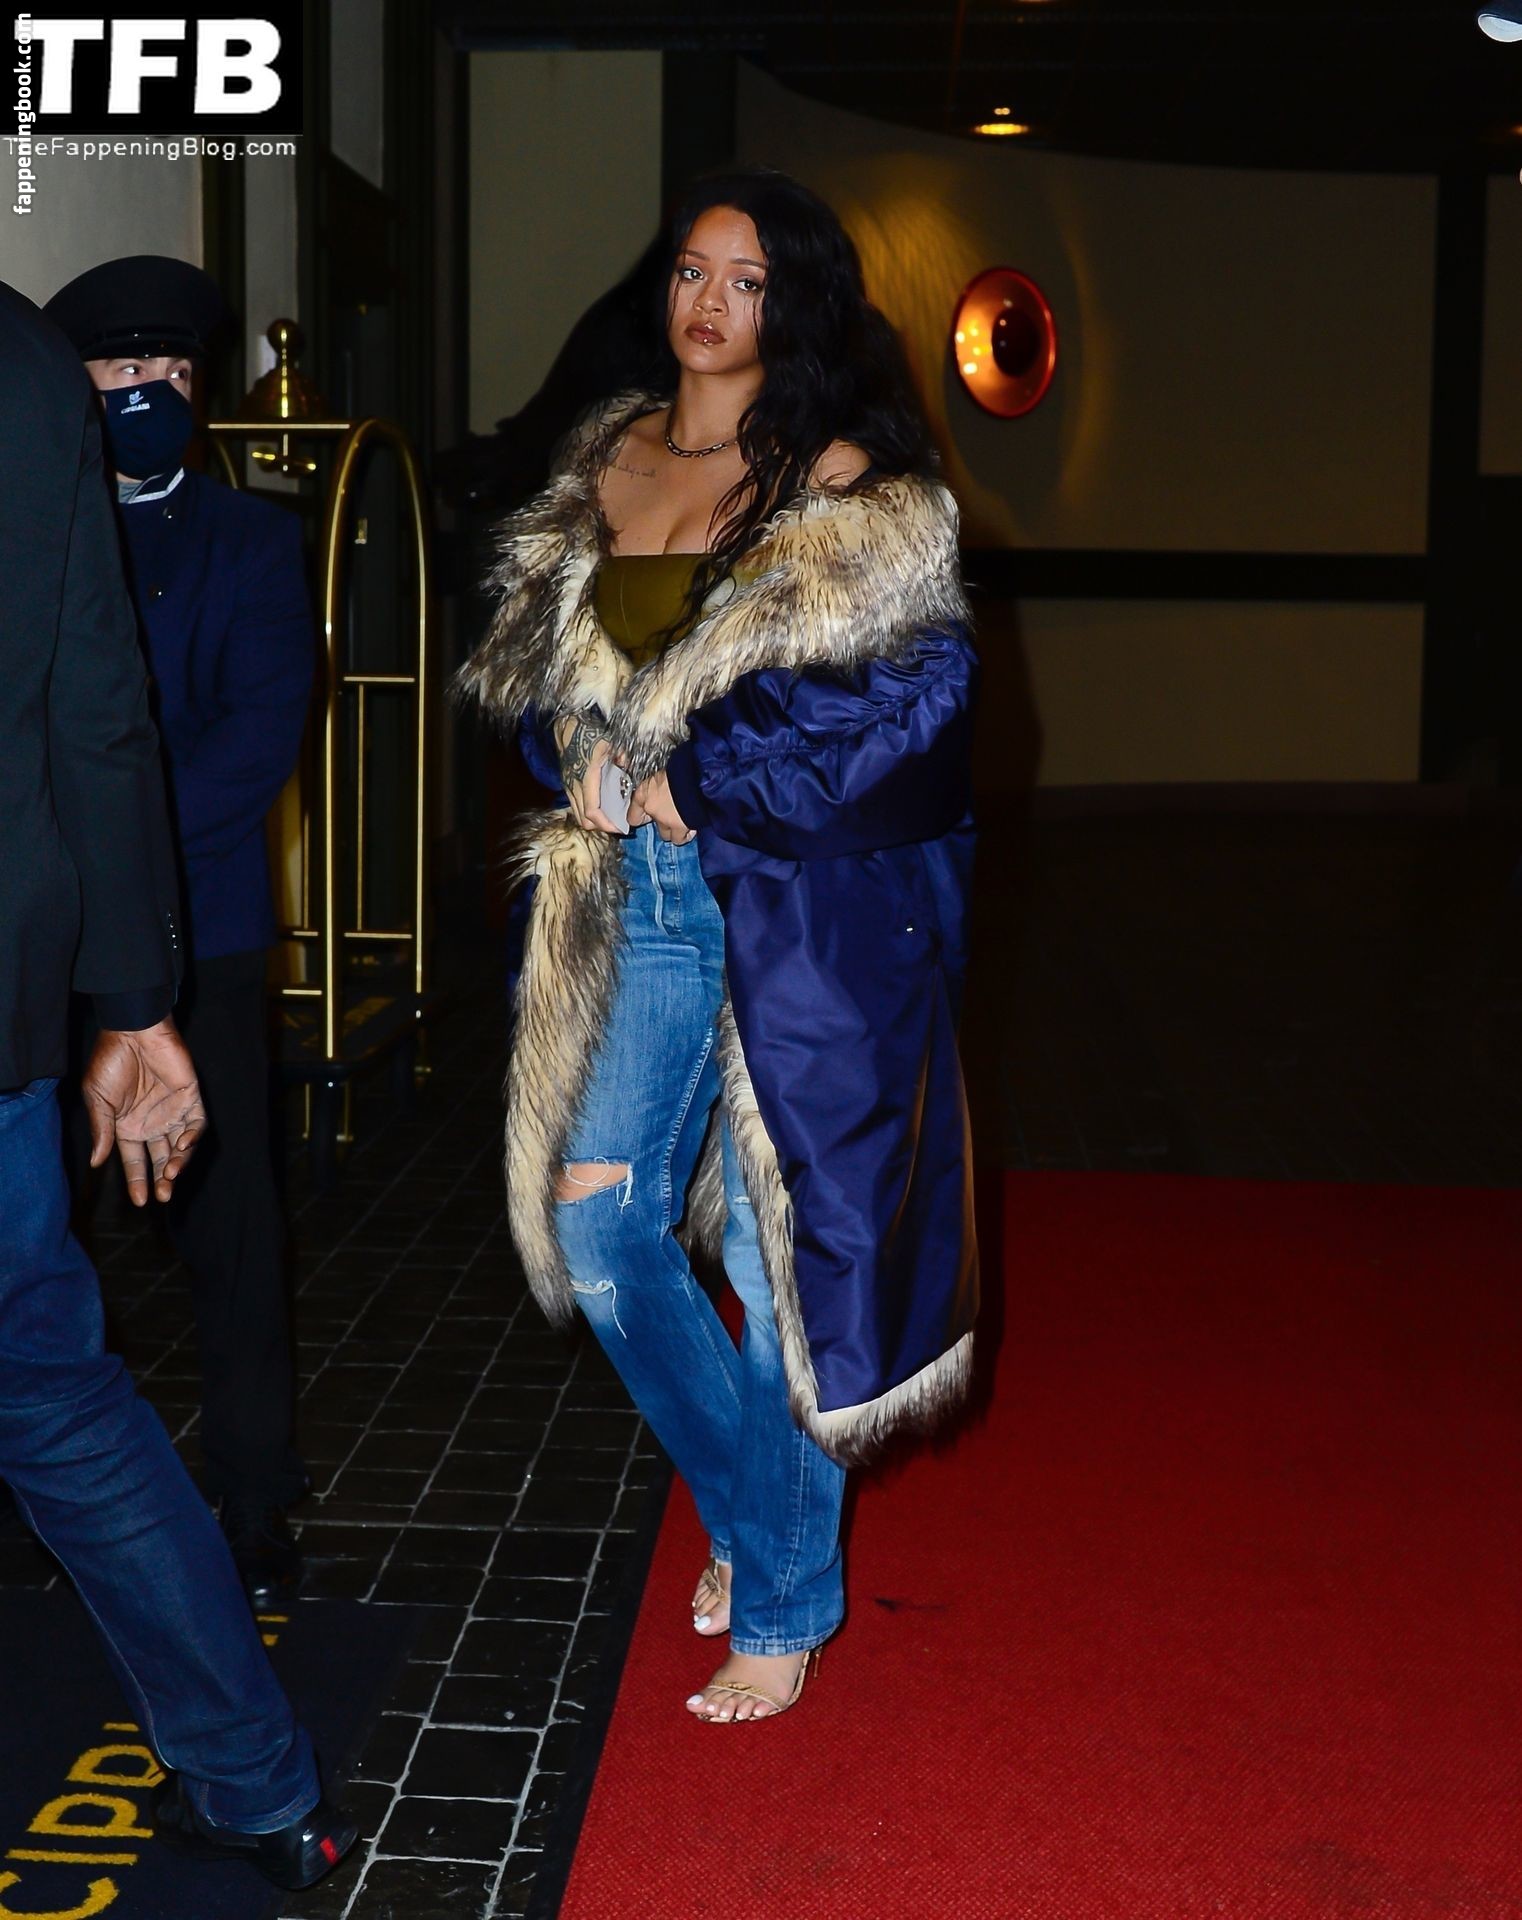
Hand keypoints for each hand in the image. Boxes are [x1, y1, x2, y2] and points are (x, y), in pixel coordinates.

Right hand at [82, 1019, 206, 1206]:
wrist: (133, 1031)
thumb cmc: (110, 1062)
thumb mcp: (98, 1100)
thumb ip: (102, 1131)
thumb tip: (97, 1163)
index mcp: (127, 1127)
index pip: (135, 1160)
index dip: (138, 1180)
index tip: (139, 1201)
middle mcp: (151, 1123)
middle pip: (160, 1158)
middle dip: (161, 1179)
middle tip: (162, 1196)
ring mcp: (172, 1112)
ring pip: (180, 1146)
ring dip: (178, 1163)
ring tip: (170, 1176)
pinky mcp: (190, 1098)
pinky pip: (196, 1124)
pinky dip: (192, 1137)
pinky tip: (182, 1146)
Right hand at [555, 712, 622, 833]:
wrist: (567, 727)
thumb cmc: (590, 733)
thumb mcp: (611, 742)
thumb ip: (623, 757)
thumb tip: (631, 768)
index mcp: (587, 778)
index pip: (593, 811)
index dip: (606, 824)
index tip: (621, 828)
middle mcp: (574, 786)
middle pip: (585, 820)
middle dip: (602, 826)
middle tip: (618, 824)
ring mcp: (568, 787)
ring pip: (579, 815)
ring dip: (594, 820)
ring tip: (611, 818)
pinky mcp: (567, 785)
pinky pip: (576, 806)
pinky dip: (588, 812)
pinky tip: (602, 806)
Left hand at [632, 770, 692, 843]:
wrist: (698, 775)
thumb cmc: (684, 770)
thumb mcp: (667, 774)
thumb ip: (662, 787)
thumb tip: (667, 791)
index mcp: (644, 793)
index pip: (633, 816)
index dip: (641, 817)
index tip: (646, 819)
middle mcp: (651, 808)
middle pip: (654, 825)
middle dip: (663, 822)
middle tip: (673, 815)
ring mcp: (664, 820)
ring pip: (666, 835)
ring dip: (674, 830)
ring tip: (685, 822)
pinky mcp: (679, 828)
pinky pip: (679, 838)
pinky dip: (685, 835)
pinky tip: (692, 828)